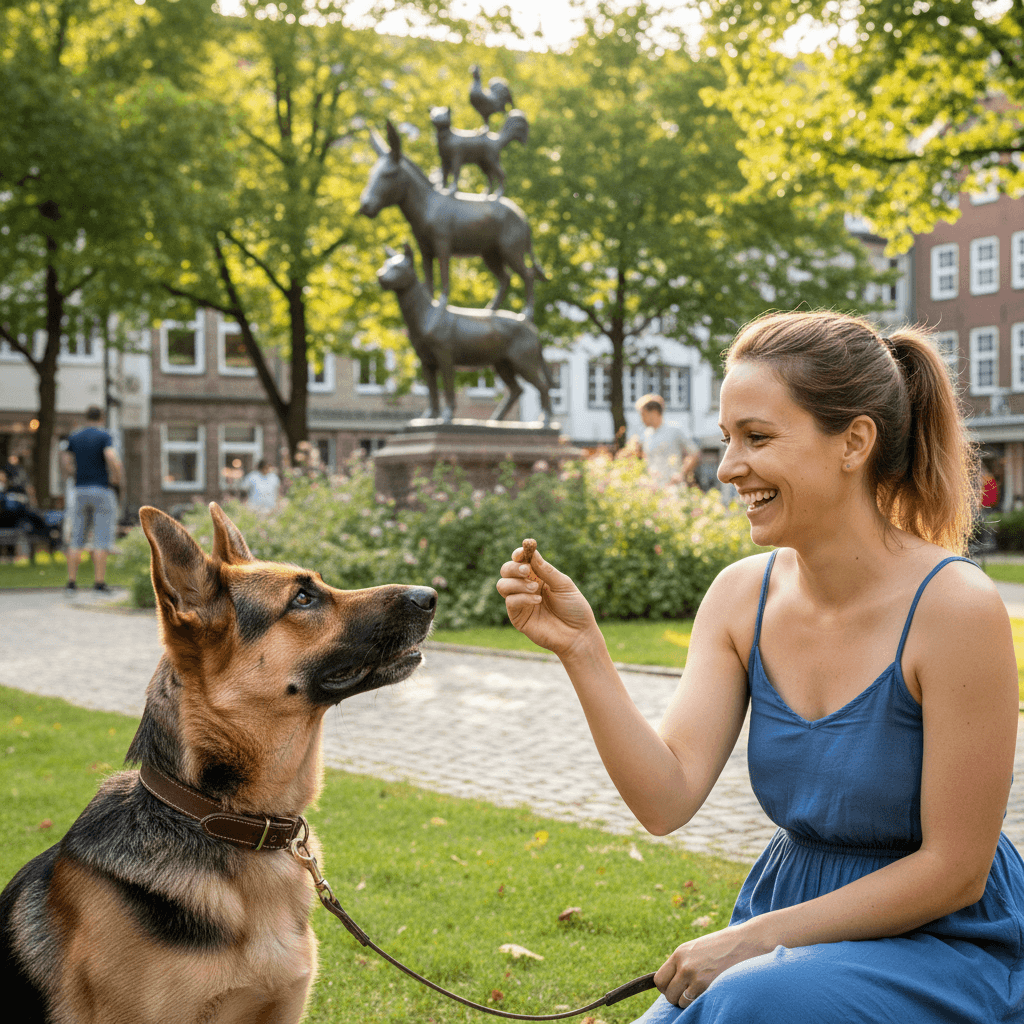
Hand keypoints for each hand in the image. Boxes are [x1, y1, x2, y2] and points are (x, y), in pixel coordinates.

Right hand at [495, 543, 600, 658]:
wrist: (578, 634)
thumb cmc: (575, 608)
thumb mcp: (563, 585)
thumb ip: (546, 570)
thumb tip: (532, 553)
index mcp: (538, 576)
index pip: (521, 561)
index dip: (519, 554)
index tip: (522, 552)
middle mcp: (526, 587)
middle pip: (506, 570)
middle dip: (513, 567)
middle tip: (526, 570)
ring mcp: (520, 602)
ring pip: (502, 585)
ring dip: (516, 583)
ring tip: (535, 588)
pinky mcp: (518, 617)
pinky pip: (510, 601)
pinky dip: (522, 598)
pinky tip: (537, 600)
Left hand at [653, 925, 762, 1004]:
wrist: (745, 943)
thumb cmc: (722, 946)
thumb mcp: (697, 949)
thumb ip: (683, 962)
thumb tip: (672, 982)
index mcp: (680, 953)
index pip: (659, 979)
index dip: (665, 988)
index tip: (674, 989)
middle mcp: (684, 965)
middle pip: (667, 994)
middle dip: (675, 997)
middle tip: (687, 994)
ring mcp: (695, 977)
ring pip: (680, 1002)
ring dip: (688, 1002)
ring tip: (700, 993)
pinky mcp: (707, 987)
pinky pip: (694, 1004)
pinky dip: (698, 1003)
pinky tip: (708, 993)